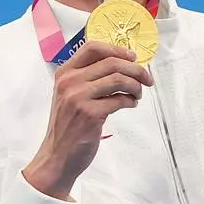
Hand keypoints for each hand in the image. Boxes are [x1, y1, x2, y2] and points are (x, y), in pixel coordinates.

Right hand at [21, 39, 153, 200]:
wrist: (57, 156)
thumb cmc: (67, 127)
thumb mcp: (69, 96)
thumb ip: (86, 79)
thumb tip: (121, 66)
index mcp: (64, 73)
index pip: (92, 47)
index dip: (117, 49)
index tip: (133, 57)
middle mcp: (69, 82)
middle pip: (111, 62)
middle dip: (135, 69)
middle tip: (146, 79)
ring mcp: (78, 97)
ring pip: (118, 79)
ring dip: (135, 86)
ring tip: (138, 95)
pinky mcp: (89, 114)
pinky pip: (119, 100)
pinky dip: (130, 101)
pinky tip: (130, 105)